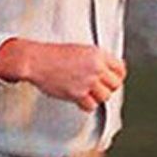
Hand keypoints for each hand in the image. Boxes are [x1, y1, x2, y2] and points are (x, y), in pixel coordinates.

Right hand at [0, 38, 126, 109]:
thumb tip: (105, 71)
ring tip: (88, 94)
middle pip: (115, 85)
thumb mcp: (79, 50)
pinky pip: (91, 106)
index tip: (112, 80)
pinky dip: (86, 105)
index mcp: (97, 54)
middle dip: (108, 88)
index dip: (117, 76)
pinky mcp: (78, 94)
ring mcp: (87, 81)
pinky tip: (80, 99)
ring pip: (105, 97)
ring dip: (97, 97)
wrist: (36, 61)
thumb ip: (95, 60)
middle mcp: (95, 68)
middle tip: (99, 89)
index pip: (120, 69)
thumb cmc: (52, 55)